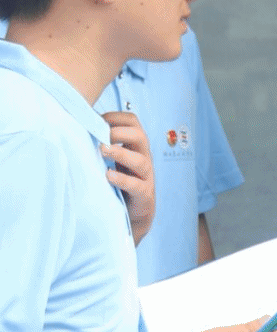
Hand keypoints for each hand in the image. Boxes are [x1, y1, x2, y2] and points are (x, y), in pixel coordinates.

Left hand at [101, 111, 155, 242]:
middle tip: (101, 136)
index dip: (116, 118)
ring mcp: (145, 176)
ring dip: (121, 154)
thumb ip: (100, 145)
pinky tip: (108, 176)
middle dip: (120, 133)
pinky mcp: (144, 194)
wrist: (133, 214)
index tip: (96, 121)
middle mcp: (143, 157)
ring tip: (103, 151)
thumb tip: (75, 128)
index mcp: (135, 146)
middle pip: (141, 137)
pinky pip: (137, 185)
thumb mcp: (111, 160)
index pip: (133, 122)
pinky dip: (123, 180)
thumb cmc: (118, 182)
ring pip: (141, 161)